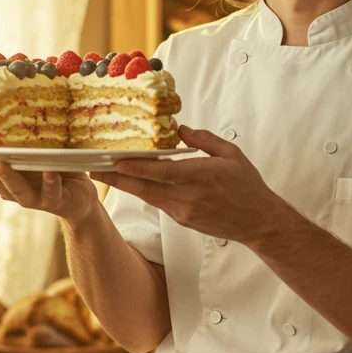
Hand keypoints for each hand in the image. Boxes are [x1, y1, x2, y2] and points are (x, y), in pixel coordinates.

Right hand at [0, 155, 96, 225]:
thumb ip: (27, 147)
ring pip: (19, 191)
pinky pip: (52, 192)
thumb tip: (14, 114)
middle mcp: (19, 191)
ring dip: (8, 178)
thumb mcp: (40, 158)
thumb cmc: (57, 173)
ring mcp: (36, 199)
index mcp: (12, 179)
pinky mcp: (56, 202)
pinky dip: (49, 183)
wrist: (82, 201)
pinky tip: (49, 173)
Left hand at [89, 126, 283, 244]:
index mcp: (201, 176)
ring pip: (147, 197)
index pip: (161, 172)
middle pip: (145, 188)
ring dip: (126, 186)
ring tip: (105, 175)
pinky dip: (144, 192)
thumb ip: (204, 140)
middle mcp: (188, 197)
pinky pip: (158, 203)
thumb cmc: (248, 186)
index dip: (135, 168)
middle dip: (117, 179)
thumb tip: (181, 130)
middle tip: (94, 170)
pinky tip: (132, 183)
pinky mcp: (182, 220)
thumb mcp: (231, 155)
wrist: (258, 222)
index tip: (115, 162)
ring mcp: (184, 212)